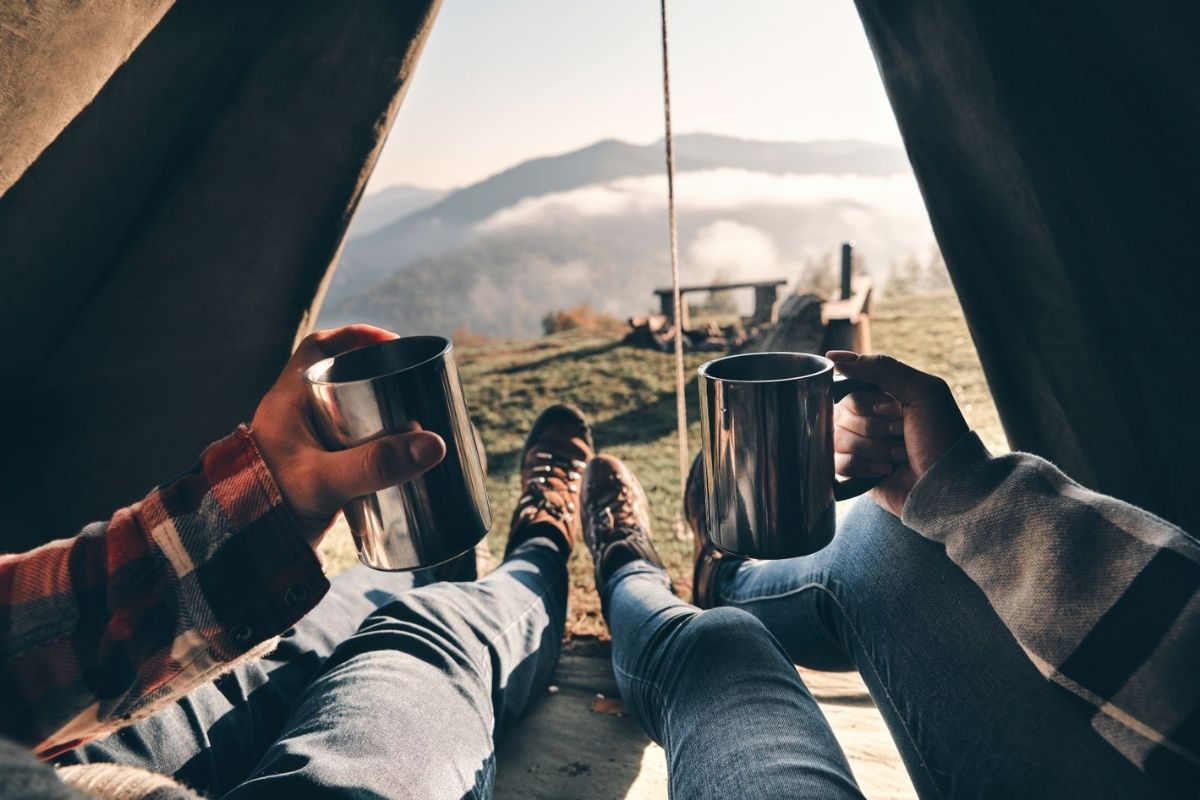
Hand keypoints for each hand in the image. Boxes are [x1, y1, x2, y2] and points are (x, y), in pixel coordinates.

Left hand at [251, 325, 446, 547]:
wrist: (246, 556)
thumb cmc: (272, 508)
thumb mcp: (327, 481)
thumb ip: (376, 464)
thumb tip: (434, 444)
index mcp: (287, 401)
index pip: (318, 349)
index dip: (355, 337)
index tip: (392, 343)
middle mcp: (296, 417)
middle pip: (340, 378)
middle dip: (379, 375)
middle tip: (414, 383)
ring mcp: (308, 445)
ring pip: (348, 412)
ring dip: (381, 411)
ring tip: (418, 415)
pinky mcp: (320, 472)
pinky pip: (352, 444)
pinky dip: (376, 443)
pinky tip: (401, 455)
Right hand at [827, 351, 968, 516]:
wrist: (949, 486)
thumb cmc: (942, 436)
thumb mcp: (922, 391)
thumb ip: (881, 368)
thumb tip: (835, 358)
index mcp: (883, 395)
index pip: (849, 387)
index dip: (867, 401)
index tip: (894, 408)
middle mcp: (869, 418)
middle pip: (841, 413)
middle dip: (874, 426)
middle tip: (901, 433)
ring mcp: (861, 445)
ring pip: (838, 438)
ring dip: (873, 448)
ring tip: (898, 456)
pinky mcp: (856, 472)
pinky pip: (837, 462)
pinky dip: (862, 466)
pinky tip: (885, 471)